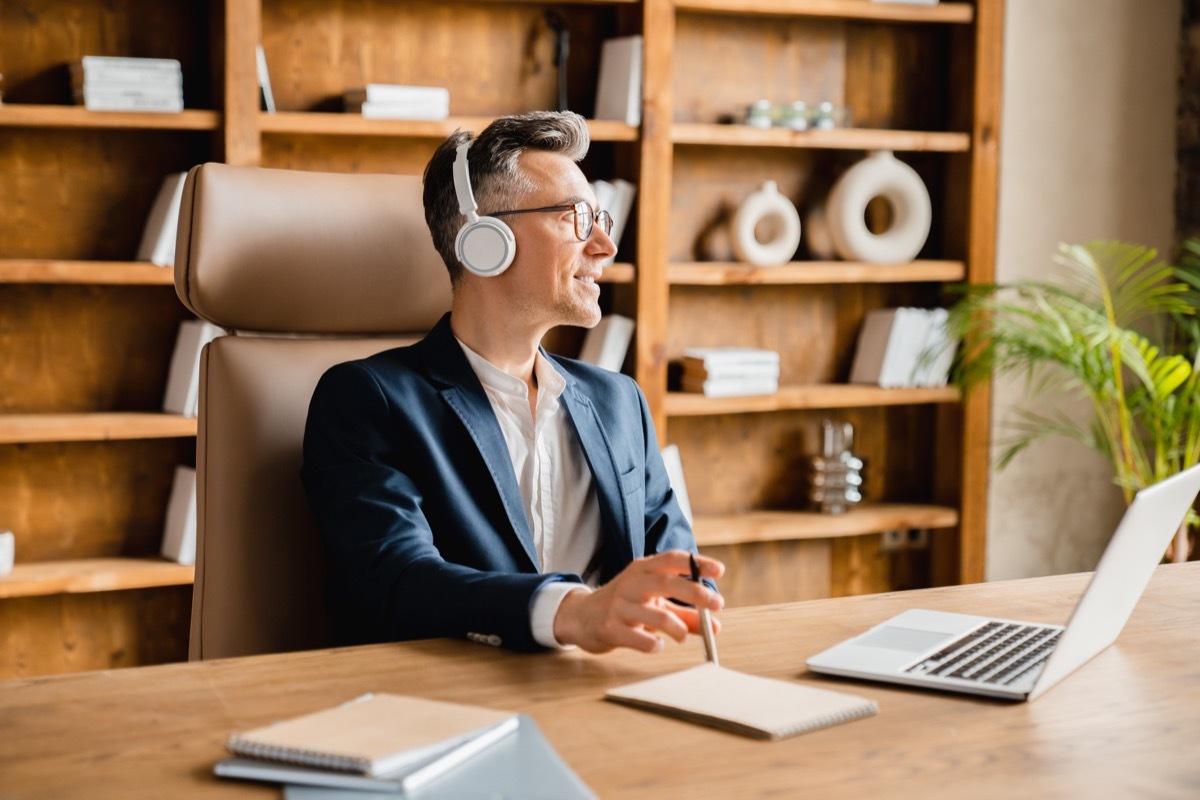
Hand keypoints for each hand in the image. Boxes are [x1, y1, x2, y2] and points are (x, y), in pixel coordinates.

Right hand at [552, 550, 724, 653]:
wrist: (581, 617)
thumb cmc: (624, 606)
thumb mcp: (654, 604)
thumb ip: (684, 614)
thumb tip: (716, 626)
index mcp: (642, 570)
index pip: (672, 559)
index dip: (696, 563)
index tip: (719, 570)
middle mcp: (631, 583)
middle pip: (666, 582)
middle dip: (695, 592)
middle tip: (717, 604)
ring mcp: (619, 606)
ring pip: (654, 615)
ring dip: (677, 627)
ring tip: (683, 635)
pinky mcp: (610, 628)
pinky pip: (638, 638)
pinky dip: (653, 644)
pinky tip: (656, 645)